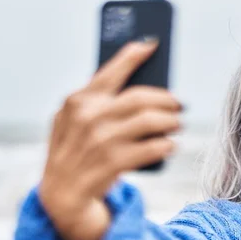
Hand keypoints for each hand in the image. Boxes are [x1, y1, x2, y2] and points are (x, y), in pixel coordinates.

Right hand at [38, 39, 181, 239]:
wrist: (61, 195)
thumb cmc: (75, 152)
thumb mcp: (74, 122)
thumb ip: (98, 102)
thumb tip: (142, 87)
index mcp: (78, 100)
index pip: (111, 70)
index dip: (134, 55)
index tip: (153, 44)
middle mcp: (87, 116)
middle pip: (140, 97)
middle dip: (167, 99)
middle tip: (178, 105)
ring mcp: (99, 140)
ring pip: (150, 121)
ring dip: (171, 121)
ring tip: (177, 124)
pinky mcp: (111, 163)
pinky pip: (151, 148)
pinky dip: (166, 145)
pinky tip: (171, 145)